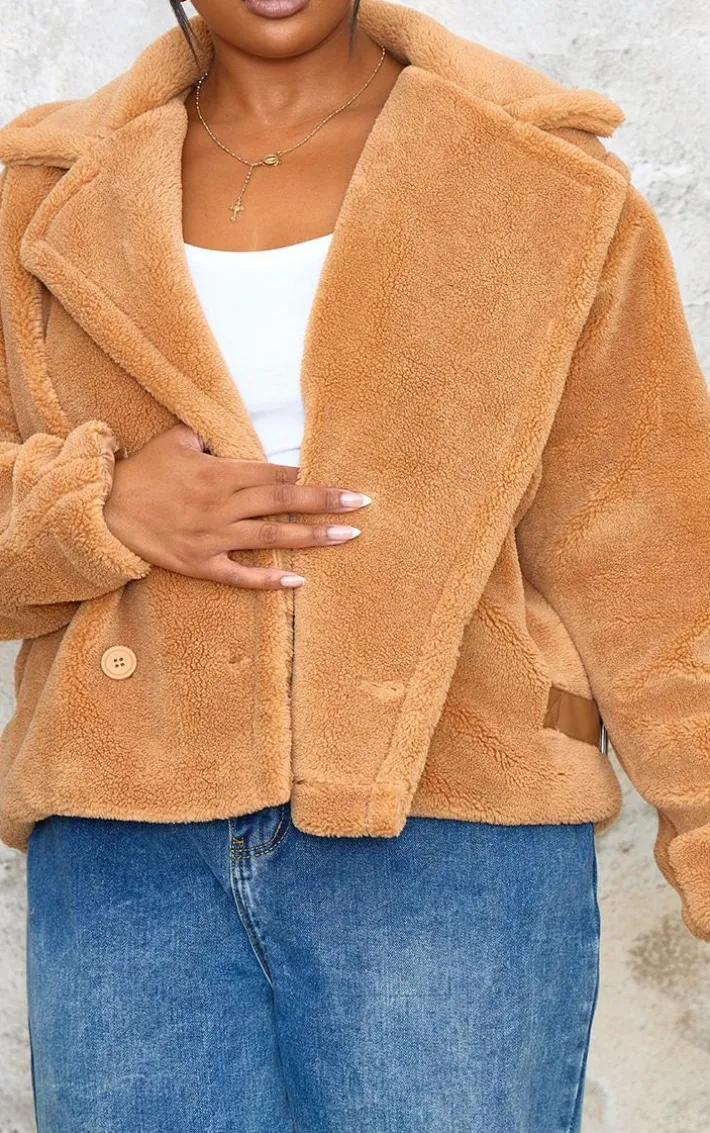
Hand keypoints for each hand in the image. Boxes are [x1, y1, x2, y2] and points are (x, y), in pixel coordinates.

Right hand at [103, 424, 369, 588]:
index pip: (273, 473)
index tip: (340, 478)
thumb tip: (226, 430)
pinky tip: (299, 582)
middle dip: (324, 501)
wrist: (102, 511)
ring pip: (271, 538)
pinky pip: (240, 575)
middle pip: (282, 502)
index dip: (308, 475)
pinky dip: (269, 580)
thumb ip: (207, 435)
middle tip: (361, 503)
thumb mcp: (175, 442)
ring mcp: (213, 537)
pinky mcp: (200, 564)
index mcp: (219, 473)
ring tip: (347, 537)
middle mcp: (222, 505)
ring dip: (312, 538)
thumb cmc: (142, 473)